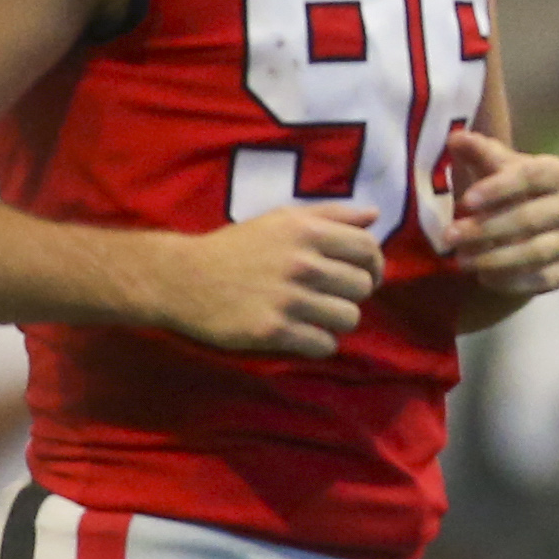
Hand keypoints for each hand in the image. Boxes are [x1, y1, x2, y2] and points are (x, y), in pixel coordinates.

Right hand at [147, 203, 383, 357]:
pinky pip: (323, 344)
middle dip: (352, 293)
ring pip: (349, 317)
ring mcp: (288, 298)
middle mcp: (302, 263)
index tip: (365, 275)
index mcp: (307, 231)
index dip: (374, 264)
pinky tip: (304, 334)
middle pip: (363, 286)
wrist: (183, 278)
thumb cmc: (237, 246)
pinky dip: (320, 343)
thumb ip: (331, 214)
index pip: (368, 249)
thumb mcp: (282, 218)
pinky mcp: (272, 330)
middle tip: (333, 296)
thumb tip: (374, 216)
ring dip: (338, 320)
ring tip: (318, 316)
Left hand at [445, 129, 558, 301]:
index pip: (532, 176)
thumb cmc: (502, 193)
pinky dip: (513, 280)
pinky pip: (545, 278)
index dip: (499, 188)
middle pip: (531, 217)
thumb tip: (456, 137)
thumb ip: (476, 152)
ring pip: (537, 251)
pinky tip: (485, 279)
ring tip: (461, 261)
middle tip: (450, 237)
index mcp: (557, 172)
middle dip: (487, 228)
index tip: (465, 201)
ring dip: (495, 258)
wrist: (523, 230)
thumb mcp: (489, 170)